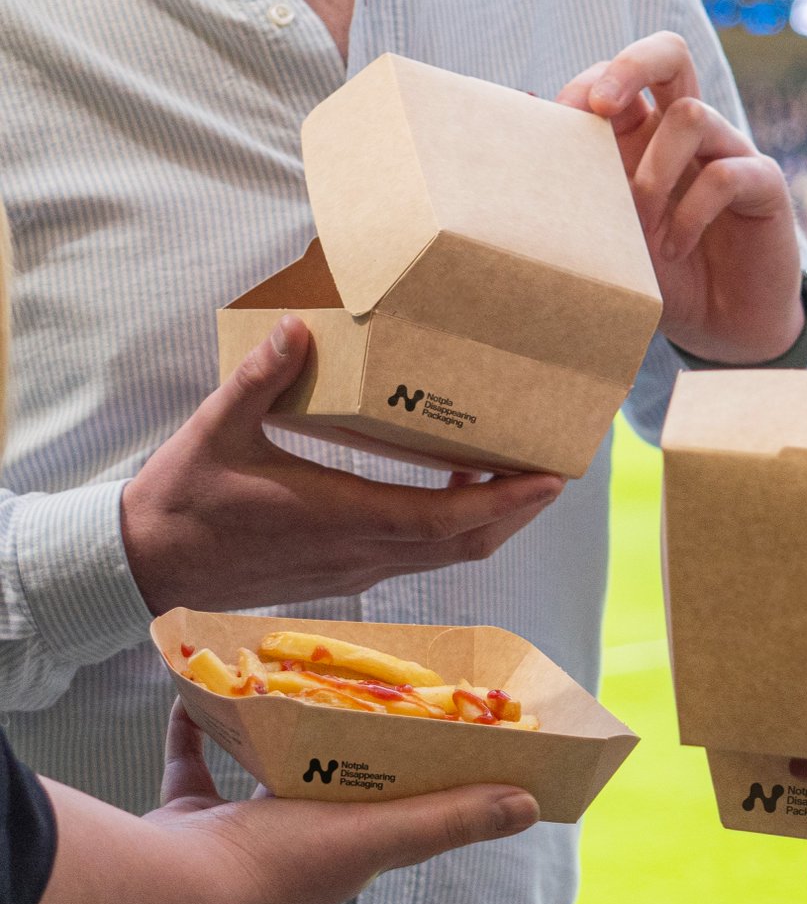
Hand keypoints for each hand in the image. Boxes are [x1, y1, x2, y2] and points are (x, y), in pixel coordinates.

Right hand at [3, 702, 538, 903]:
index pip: (401, 808)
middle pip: (332, 782)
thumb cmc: (285, 860)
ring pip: (263, 769)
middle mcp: (298, 844)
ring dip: (274, 731)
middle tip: (357, 686)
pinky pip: (195, 764)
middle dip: (345, 741)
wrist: (173, 890)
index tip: (434, 726)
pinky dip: (197, 729)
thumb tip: (531, 805)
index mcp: (350, 850)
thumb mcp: (381, 833)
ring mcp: (238, 833)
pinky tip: (198, 693)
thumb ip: (451, 817)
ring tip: (286, 683)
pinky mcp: (190, 817)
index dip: (421, 774)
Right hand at [121, 316, 564, 613]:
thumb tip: (300, 329)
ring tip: (518, 477)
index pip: (443, 518)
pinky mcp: (349, 573)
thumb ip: (261, 380)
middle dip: (518, 511)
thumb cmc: (185, 501)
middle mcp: (362, 553)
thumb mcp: (217, 431)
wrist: (154, 567)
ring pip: (448, 554)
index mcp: (339, 517)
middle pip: (465, 543)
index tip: (548, 479)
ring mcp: (359, 569)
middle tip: (555, 472)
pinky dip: (454, 526)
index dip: (502, 501)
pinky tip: (453, 488)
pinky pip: (421, 554)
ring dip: (490, 520)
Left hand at [557, 32, 803, 364]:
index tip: (559, 126)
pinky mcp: (763, 185)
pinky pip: (726, 175)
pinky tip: (675, 250)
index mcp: (647, 138)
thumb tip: (524, 118)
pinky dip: (690, 215)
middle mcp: (689, 135)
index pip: (622, 81)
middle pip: (669, 57)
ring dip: (654, 175)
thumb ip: (579, 193)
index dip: (590, 87)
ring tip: (643, 231)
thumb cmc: (665, 280)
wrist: (724, 329)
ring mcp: (730, 153)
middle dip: (630, 66)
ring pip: (691, 116)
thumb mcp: (611, 241)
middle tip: (601, 107)